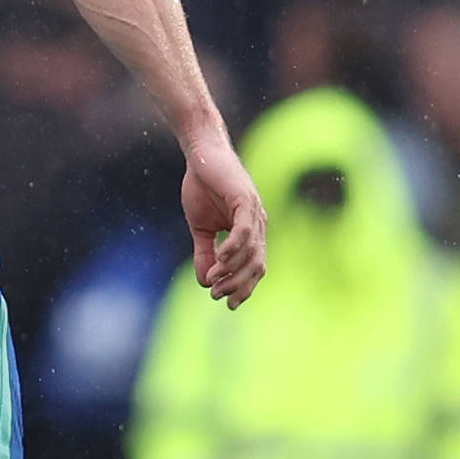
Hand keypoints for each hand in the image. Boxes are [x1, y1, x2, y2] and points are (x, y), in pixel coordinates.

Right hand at [182, 130, 265, 307]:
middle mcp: (258, 224)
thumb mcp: (201, 228)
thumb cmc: (202, 187)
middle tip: (218, 296)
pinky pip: (244, 230)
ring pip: (251, 251)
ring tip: (214, 281)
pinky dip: (233, 247)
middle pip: (256, 264)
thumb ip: (205, 253)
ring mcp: (254, 212)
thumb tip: (205, 281)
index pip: (255, 267)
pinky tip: (220, 259)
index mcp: (251, 232)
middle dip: (238, 285)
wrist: (201, 155)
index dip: (244, 287)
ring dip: (232, 270)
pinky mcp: (245, 200)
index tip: (228, 303)